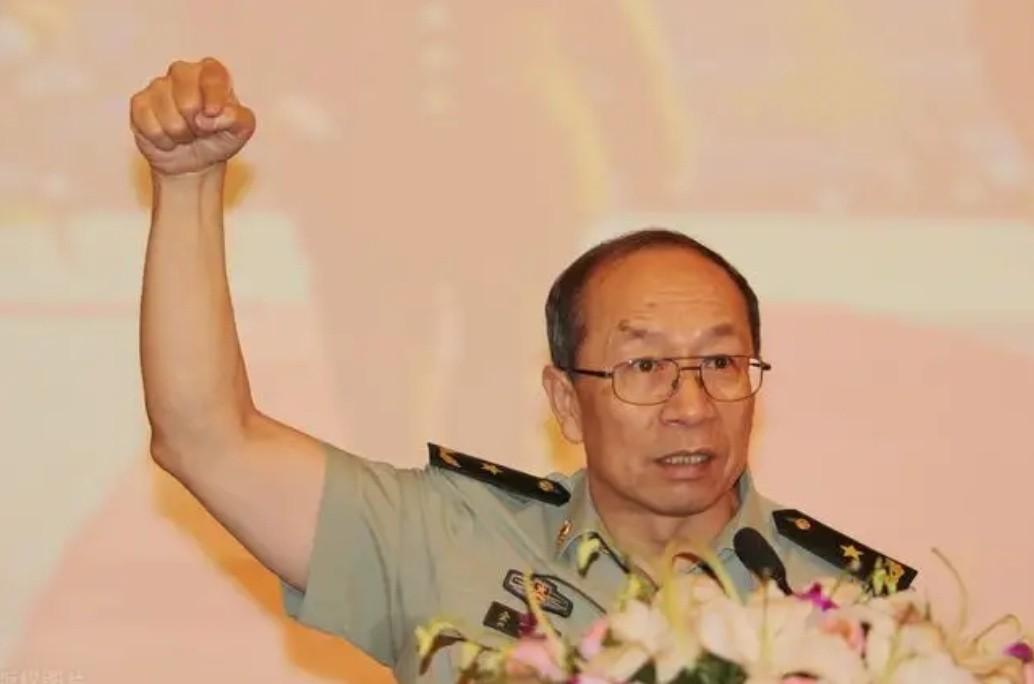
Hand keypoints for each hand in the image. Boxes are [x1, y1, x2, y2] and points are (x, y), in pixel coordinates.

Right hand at [130, 58, 255, 175]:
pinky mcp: (140, 103)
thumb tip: (213, 115)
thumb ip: (238, 118)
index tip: (213, 114)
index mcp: (211, 71)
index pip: (212, 77)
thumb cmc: (219, 137)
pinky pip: (150, 125)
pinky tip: (168, 137)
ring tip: (186, 133)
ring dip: (181, 135)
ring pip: (169, 117)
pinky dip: (163, 140)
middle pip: (188, 101)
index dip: (214, 100)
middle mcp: (183, 72)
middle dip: (197, 125)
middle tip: (201, 129)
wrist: (195, 160)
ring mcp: (158, 86)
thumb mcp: (242, 130)